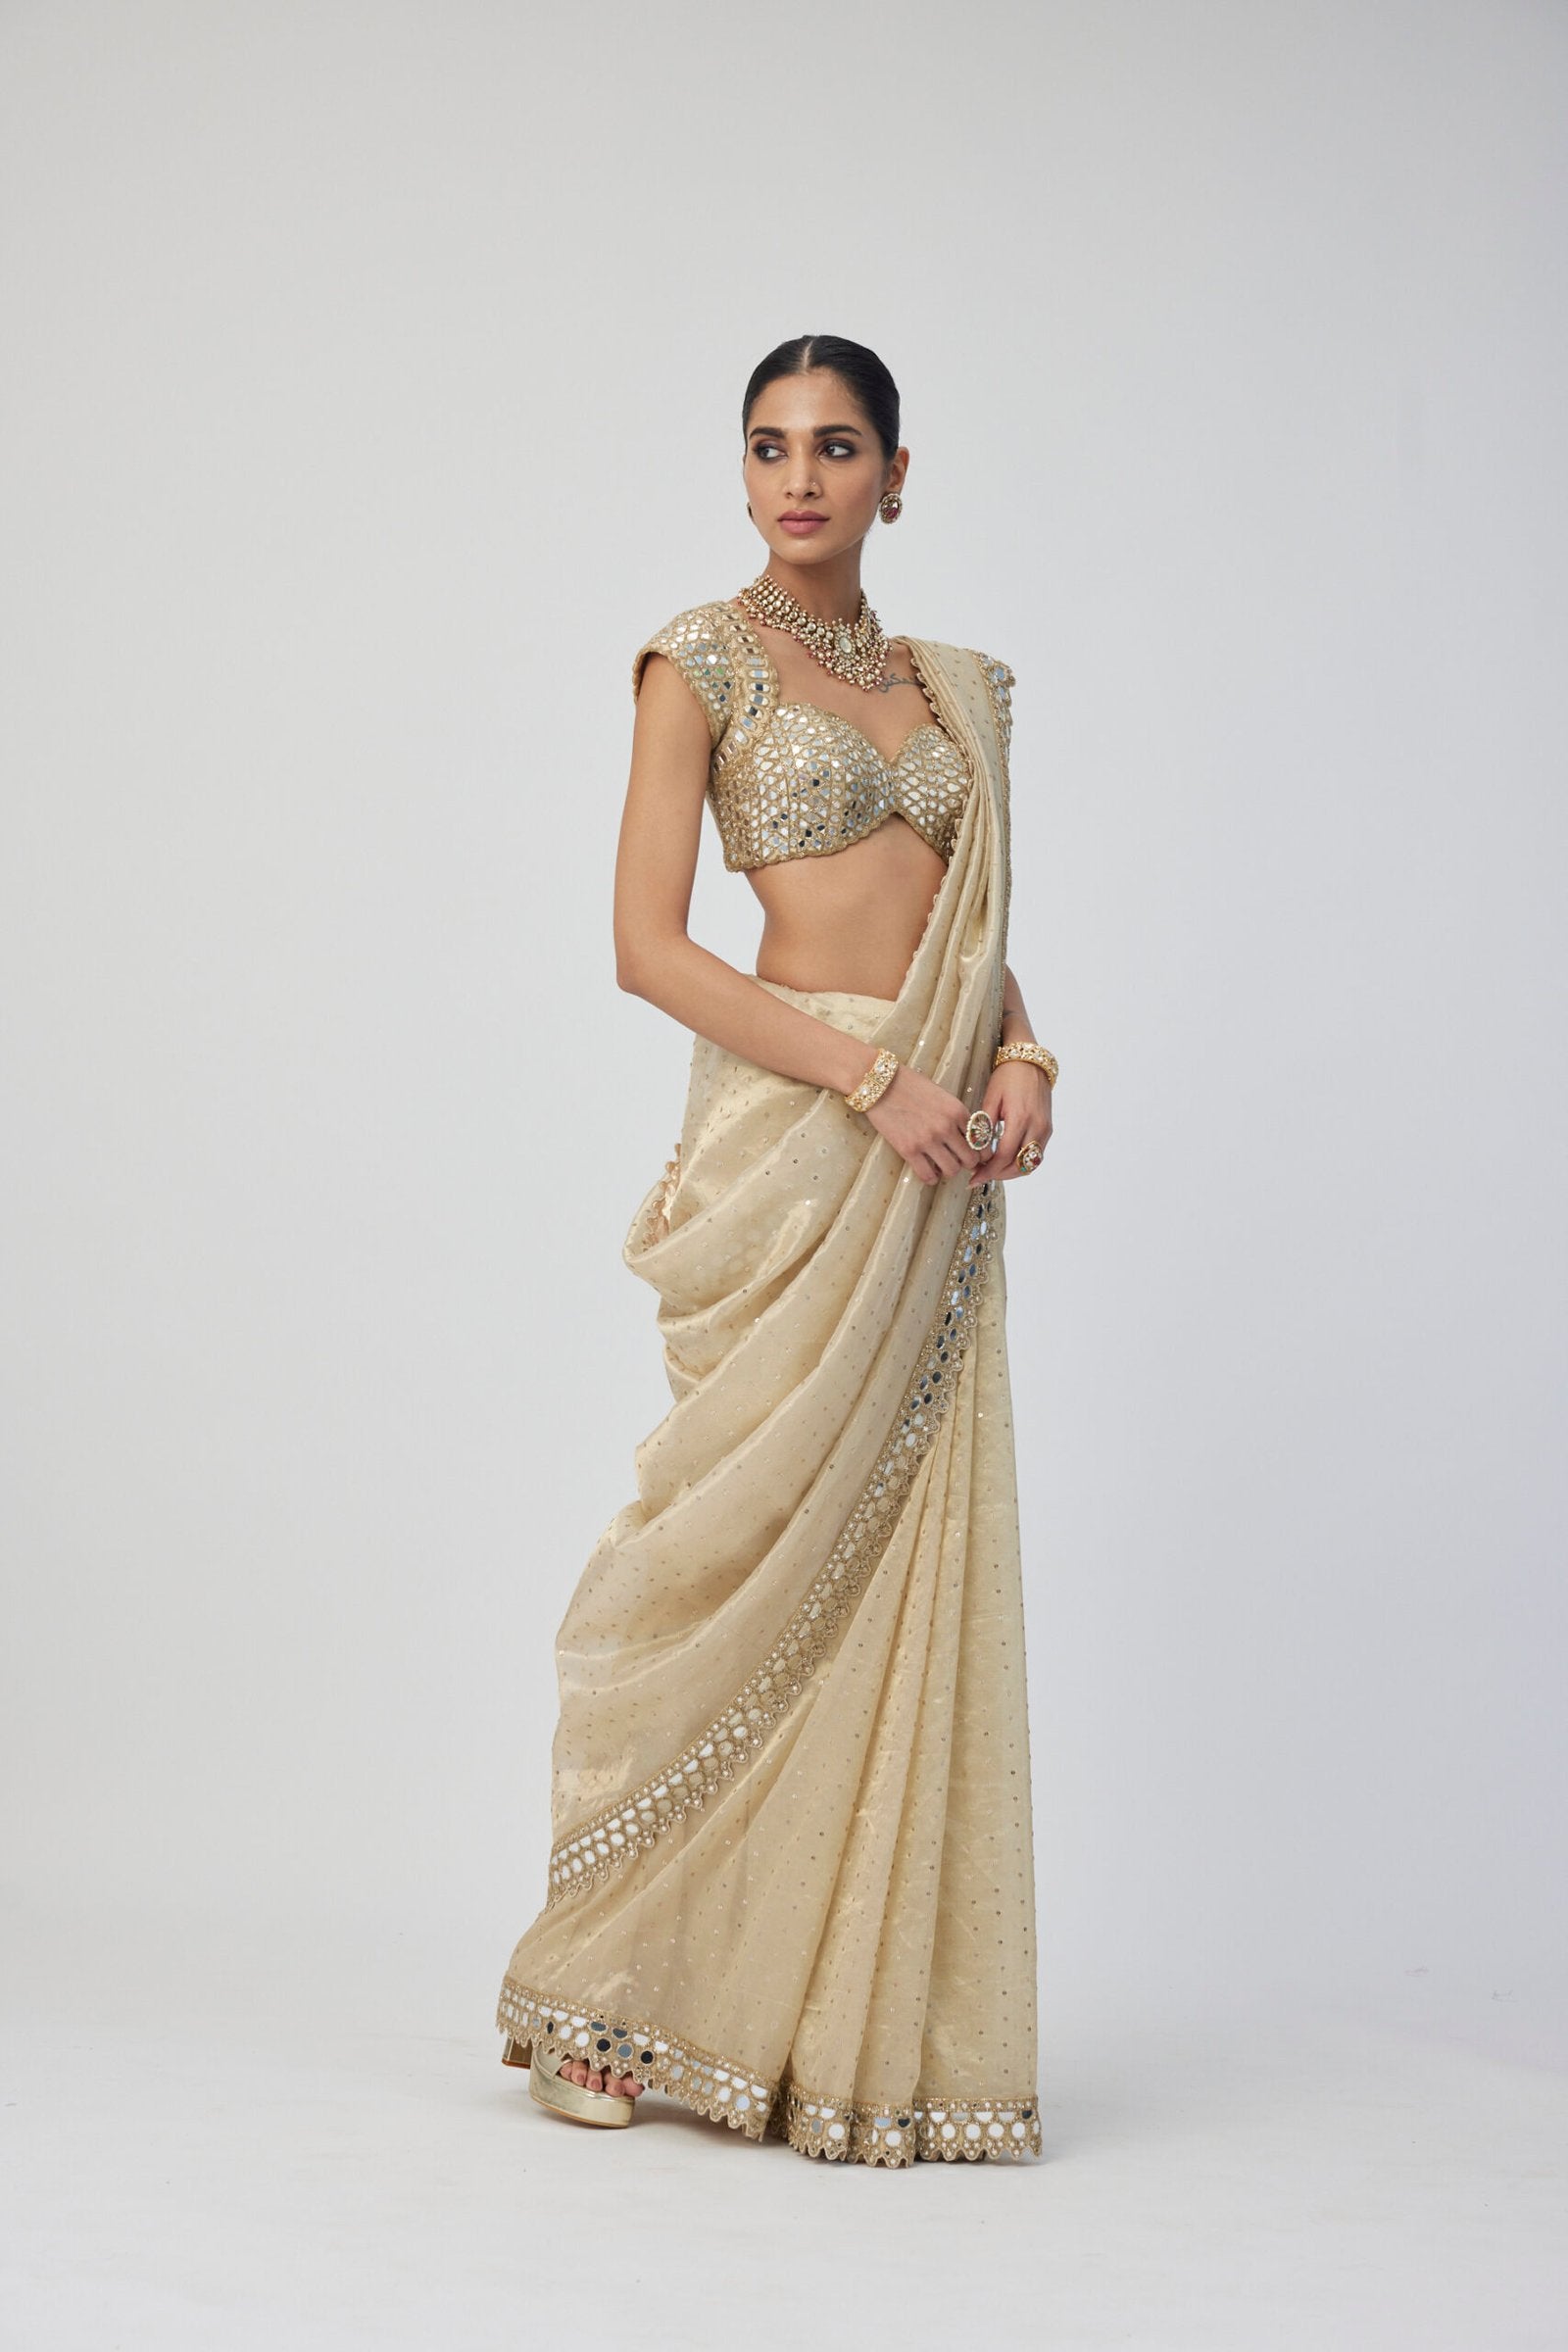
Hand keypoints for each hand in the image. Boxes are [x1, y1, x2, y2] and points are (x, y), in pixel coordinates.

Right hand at [864, 1064, 987, 1185]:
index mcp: (957, 1111)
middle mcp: (946, 1127)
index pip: (980, 1140)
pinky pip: (927, 1175)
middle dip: (966, 1163)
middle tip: (958, 1160)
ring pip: (952, 1170)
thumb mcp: (941, 1095)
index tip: (975, 1154)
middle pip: (970, 1159)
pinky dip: (930, 1177)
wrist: (880, 1083)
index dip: (980, 1150)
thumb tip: (967, 1136)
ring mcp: (928, 1140)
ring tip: (941, 1165)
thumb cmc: (910, 1085)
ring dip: (948, 1170)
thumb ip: (955, 1115)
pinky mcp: (908, 1150)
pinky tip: (928, 1171)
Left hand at [967, 1061, 1051, 1183]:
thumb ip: (984, 1126)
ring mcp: (1045, 1129)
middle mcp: (1037, 1127)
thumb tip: (975, 1150)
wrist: (1030, 1061)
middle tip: (980, 1176)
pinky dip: (1020, 1162)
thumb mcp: (991, 1098)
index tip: (973, 1177)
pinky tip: (1004, 1161)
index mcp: (1020, 1118)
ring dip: (1010, 1172)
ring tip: (991, 1171)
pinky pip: (1035, 1155)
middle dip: (998, 1175)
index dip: (988, 1170)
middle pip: (1018, 1165)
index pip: (1004, 1156)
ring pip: (1030, 1164)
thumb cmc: (1008, 1076)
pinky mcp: (1048, 1129)